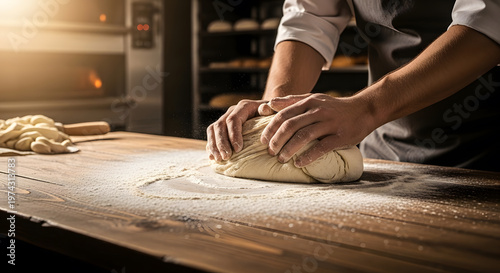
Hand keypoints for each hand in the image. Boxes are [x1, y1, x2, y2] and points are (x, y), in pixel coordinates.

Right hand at [206, 99, 274, 160]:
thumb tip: (265, 108)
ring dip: (214, 145)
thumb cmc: (272, 115)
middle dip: (222, 143)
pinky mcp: (221, 127)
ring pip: (213, 130)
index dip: (234, 135)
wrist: (266, 113)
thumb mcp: (274, 111)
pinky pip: (211, 135)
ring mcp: (224, 119)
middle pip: (220, 125)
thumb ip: (270, 110)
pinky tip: (212, 157)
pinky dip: (210, 146)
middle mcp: (231, 111)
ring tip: (219, 159)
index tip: (238, 149)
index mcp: (243, 107)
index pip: (233, 120)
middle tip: (226, 157)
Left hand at [260, 93, 375, 167]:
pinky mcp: (340, 136)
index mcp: (309, 102)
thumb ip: (292, 101)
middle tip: (270, 152)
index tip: (262, 140)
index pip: (283, 115)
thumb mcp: (313, 99)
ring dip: (289, 149)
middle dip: (276, 140)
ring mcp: (329, 123)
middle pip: (290, 126)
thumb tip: (270, 104)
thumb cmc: (334, 107)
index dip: (270, 128)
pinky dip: (308, 157)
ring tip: (281, 159)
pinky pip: (321, 147)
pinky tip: (299, 163)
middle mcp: (317, 111)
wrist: (364, 110)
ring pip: (303, 136)